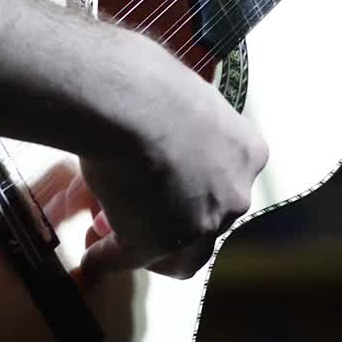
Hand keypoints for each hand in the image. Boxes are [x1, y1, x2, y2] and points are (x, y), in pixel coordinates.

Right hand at [63, 33, 268, 283]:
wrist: (133, 101)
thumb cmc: (151, 83)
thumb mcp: (180, 100)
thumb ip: (175, 123)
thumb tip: (147, 120)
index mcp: (247, 152)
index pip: (228, 184)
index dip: (196, 192)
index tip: (170, 192)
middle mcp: (234, 191)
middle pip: (207, 220)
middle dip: (172, 220)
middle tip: (141, 216)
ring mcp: (202, 221)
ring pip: (178, 248)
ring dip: (144, 245)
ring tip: (110, 239)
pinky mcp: (160, 242)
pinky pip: (132, 256)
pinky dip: (110, 257)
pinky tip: (94, 257)